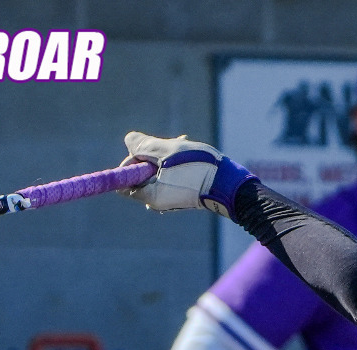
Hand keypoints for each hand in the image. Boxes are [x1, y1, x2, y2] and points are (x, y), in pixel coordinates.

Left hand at [119, 131, 255, 219]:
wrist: (229, 184)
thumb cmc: (198, 167)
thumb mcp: (167, 150)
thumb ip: (144, 145)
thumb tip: (129, 141)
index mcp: (150, 196)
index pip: (127, 180)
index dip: (133, 161)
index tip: (149, 151)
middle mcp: (158, 202)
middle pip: (143, 175)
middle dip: (152, 157)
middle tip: (170, 148)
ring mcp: (170, 199)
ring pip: (158, 173)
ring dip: (165, 158)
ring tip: (182, 149)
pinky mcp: (182, 195)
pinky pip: (170, 178)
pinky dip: (174, 165)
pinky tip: (187, 155)